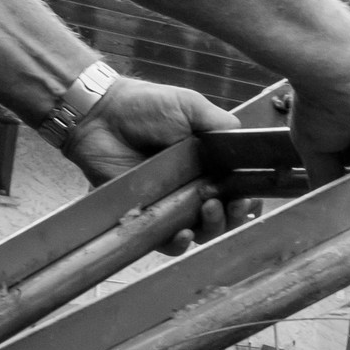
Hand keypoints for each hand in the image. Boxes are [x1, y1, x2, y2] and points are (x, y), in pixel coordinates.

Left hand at [64, 77, 255, 252]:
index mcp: (210, 165)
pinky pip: (165, 241)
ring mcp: (171, 204)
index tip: (247, 196)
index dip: (247, 200)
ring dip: (213, 227)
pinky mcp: (145, 215)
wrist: (101, 114)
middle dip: (235, 216)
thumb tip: (248, 144)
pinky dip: (178, 244)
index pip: (238, 191)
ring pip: (202, 231)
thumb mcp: (191, 106)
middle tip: (231, 203)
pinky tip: (183, 234)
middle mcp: (195, 188)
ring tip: (208, 210)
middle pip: (226, 217)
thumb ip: (221, 124)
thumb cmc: (145, 106)